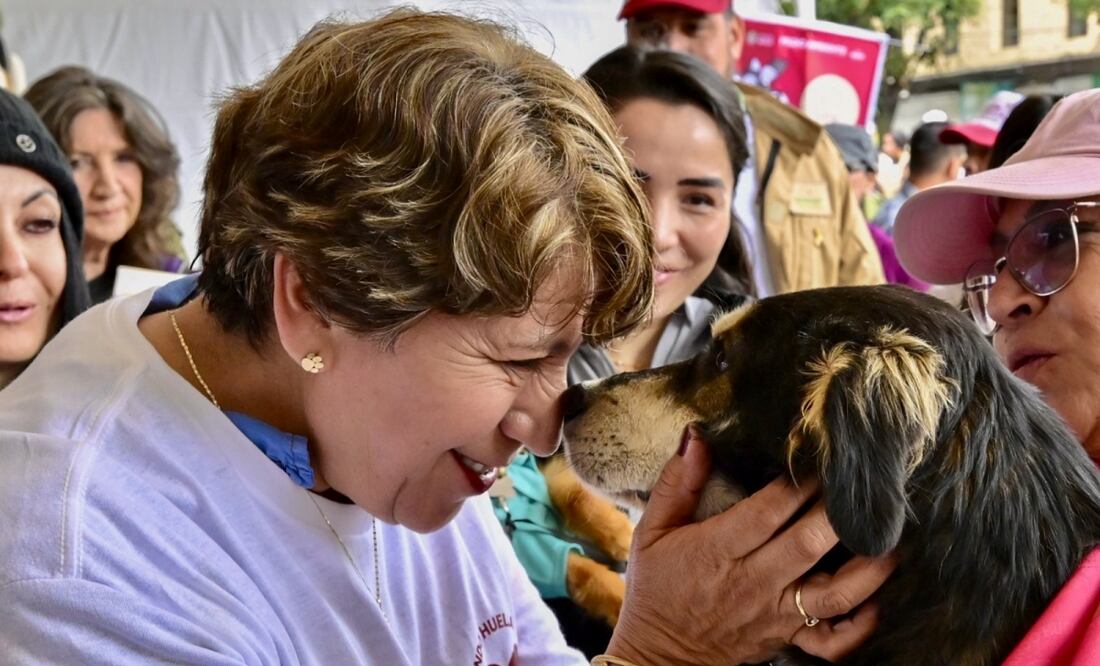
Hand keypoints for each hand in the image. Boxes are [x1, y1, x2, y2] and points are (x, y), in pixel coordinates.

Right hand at [606, 428, 894, 664]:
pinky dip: (861, 625)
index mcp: (716, 551)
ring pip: (834, 593)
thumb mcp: (650, 532)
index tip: (819, 457)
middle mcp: (751, 583)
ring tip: (888, 536)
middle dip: (838, 512)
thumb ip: (676, 484)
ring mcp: (775, 614)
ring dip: (867, 565)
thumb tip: (696, 436)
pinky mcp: (787, 639)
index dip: (796, 485)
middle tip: (861, 483)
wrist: (658, 656)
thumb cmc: (656, 588)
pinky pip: (833, 641)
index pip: (765, 513)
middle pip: (807, 545)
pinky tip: (877, 599)